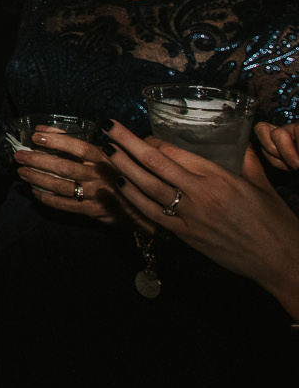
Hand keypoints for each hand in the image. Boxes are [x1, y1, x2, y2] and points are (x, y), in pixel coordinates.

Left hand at [14, 127, 122, 221]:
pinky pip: (66, 205)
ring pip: (61, 186)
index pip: (79, 147)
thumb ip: (85, 140)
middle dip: (37, 160)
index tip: (36, 136)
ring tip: (22, 172)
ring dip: (37, 179)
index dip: (57, 141)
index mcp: (108, 158)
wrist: (149, 204)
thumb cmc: (127, 173)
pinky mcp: (94, 211)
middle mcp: (101, 176)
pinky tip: (36, 192)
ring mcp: (97, 195)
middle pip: (64, 167)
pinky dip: (48, 199)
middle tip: (19, 155)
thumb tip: (46, 128)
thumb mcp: (115, 153)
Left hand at [107, 122, 298, 305]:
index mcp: (220, 177)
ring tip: (105, 151)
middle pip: (154, 163)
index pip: (174, 152)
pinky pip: (152, 214)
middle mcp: (201, 195)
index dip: (152, 139)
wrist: (282, 261)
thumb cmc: (275, 221)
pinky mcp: (186, 236)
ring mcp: (190, 217)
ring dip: (122, 167)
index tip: (140, 132)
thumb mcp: (262, 183)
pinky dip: (132, 198)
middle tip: (107, 126)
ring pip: (147, 187)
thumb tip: (236, 136)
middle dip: (127, 143)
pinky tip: (119, 185)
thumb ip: (245, 158)